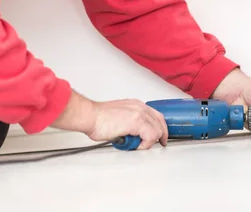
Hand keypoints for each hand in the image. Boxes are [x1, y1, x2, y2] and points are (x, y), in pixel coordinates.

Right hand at [52, 91, 167, 149]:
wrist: (90, 116)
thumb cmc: (98, 118)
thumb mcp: (120, 117)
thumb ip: (130, 124)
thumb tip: (133, 135)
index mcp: (136, 105)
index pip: (156, 116)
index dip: (160, 128)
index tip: (159, 137)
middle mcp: (140, 107)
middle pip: (160, 122)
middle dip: (160, 136)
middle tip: (158, 144)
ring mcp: (140, 114)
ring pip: (157, 131)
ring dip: (148, 141)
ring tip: (135, 144)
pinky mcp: (137, 122)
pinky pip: (150, 137)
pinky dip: (144, 144)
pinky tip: (133, 144)